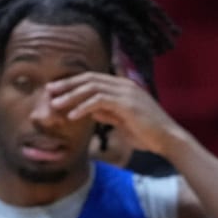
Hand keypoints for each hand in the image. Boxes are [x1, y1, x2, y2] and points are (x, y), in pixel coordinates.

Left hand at [48, 72, 183, 158]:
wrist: (168, 139)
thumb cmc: (148, 133)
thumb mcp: (123, 122)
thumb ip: (108, 113)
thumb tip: (90, 110)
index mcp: (124, 87)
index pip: (94, 79)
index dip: (74, 83)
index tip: (57, 89)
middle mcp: (124, 85)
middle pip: (90, 78)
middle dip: (68, 84)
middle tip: (49, 90)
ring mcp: (126, 92)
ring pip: (92, 88)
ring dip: (71, 95)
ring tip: (56, 104)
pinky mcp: (126, 104)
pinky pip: (99, 101)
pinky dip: (83, 107)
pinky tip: (72, 115)